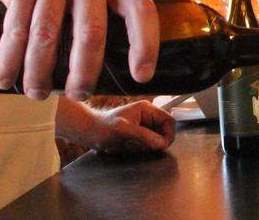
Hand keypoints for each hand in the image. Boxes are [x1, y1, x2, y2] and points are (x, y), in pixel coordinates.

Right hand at [0, 0, 158, 100]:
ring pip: (47, 36)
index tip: (141, 77)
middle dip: (83, 73)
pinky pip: (16, 30)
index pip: (141, 11)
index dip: (145, 46)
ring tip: (38, 93)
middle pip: (91, 33)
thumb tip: (116, 69)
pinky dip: (9, 61)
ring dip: (40, 74)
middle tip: (78, 94)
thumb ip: (106, 10)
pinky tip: (6, 79)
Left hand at [59, 99, 176, 154]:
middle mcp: (148, 116)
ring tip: (130, 146)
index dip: (168, 134)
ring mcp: (144, 126)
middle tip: (139, 146)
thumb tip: (162, 143)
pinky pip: (148, 145)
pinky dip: (140, 149)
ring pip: (157, 140)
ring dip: (145, 147)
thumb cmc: (103, 127)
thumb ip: (144, 136)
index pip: (169, 120)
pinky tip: (128, 147)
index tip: (160, 145)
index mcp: (147, 109)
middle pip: (165, 132)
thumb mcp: (123, 130)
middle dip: (154, 142)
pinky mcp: (139, 135)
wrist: (89, 133)